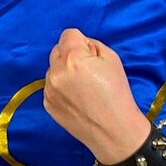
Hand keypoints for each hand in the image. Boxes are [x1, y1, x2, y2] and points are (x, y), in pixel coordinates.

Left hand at [43, 28, 150, 164]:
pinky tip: (77, 98)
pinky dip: (61, 88)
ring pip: (53, 69)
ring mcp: (49, 89)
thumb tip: (80, 44)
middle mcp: (56, 72)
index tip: (90, 55)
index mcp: (73, 58)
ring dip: (64, 72)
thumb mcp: (112, 59)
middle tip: (88, 71)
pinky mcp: (47, 103)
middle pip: (57, 50)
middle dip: (71, 55)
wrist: (113, 131)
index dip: (82, 42)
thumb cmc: (117, 95)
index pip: (68, 34)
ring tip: (83, 88)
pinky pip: (51, 86)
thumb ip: (92, 45)